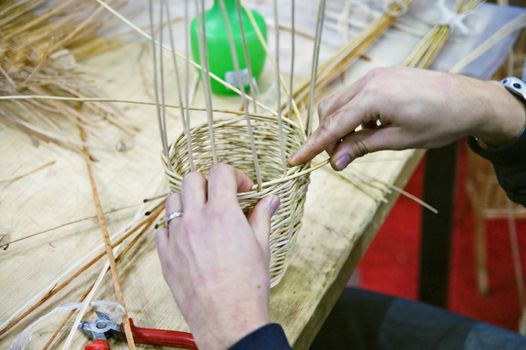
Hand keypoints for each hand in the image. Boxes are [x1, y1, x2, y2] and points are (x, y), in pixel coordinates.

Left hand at [156, 164, 279, 349]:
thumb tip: (270, 200)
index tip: (242, 189)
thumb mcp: (261, 246)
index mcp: (222, 213)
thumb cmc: (247, 285)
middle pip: (192, 179)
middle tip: (221, 198)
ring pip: (173, 199)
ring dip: (188, 200)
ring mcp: (176, 236)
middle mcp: (195, 219)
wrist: (227, 318)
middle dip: (209, 183)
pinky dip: (174, 226)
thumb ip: (262, 216)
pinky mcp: (165, 255)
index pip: (220, 172)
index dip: (234, 175)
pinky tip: (188, 238)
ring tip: (202, 215)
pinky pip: (162, 228)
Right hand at [289, 66, 525, 169]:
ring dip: (340, 123)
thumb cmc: (439, 123)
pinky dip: (354, 113)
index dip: (312, 146)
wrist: (469, 100)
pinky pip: (355, 95)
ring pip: (340, 101)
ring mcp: (375, 75)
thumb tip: (334, 162)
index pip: (332, 126)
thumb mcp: (398, 140)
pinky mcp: (382, 75)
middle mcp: (369, 81)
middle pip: (330, 110)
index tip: (294, 160)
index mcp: (372, 97)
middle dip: (327, 134)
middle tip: (338, 158)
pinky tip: (371, 126)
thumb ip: (362, 147)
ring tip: (358, 143)